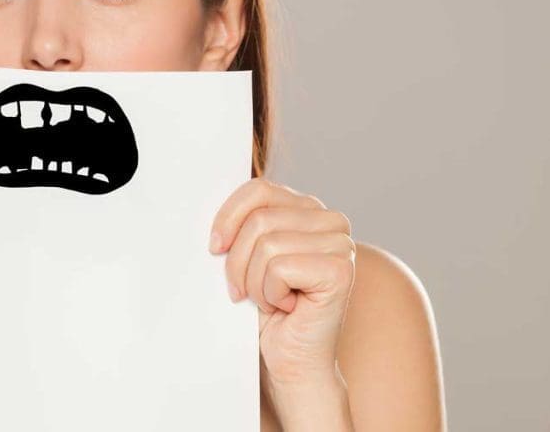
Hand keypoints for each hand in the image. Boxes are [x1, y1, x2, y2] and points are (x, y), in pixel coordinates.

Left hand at [208, 177, 354, 388]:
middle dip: (238, 261)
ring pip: (267, 244)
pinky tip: (286, 307)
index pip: (258, 189)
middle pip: (259, 219)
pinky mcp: (341, 270)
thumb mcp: (247, 254)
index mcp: (308, 208)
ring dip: (255, 282)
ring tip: (268, 300)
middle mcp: (331, 220)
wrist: (290, 360)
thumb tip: (208, 205)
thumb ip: (241, 224)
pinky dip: (270, 294)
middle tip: (244, 290)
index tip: (214, 247)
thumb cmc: (266, 308)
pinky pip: (280, 268)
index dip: (228, 217)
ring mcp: (341, 244)